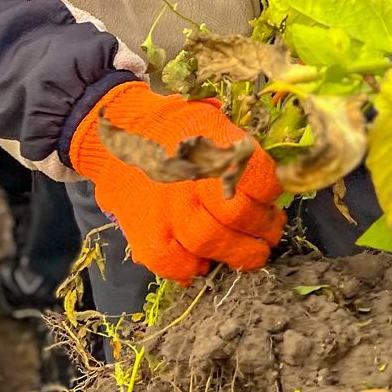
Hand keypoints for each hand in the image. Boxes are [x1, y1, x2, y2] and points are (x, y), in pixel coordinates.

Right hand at [68, 80, 283, 282]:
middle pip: (239, 216)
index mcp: (212, 149)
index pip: (258, 179)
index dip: (272, 194)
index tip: (273, 199)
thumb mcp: (213, 122)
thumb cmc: (175, 129)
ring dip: (240, 254)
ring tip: (251, 252)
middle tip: (270, 231)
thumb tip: (273, 181)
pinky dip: (194, 269)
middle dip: (264, 228)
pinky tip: (205, 262)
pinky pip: (175, 264)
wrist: (117, 133)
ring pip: (212, 243)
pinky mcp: (145, 234)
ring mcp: (166, 211)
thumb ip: (240, 152)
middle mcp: (190, 181)